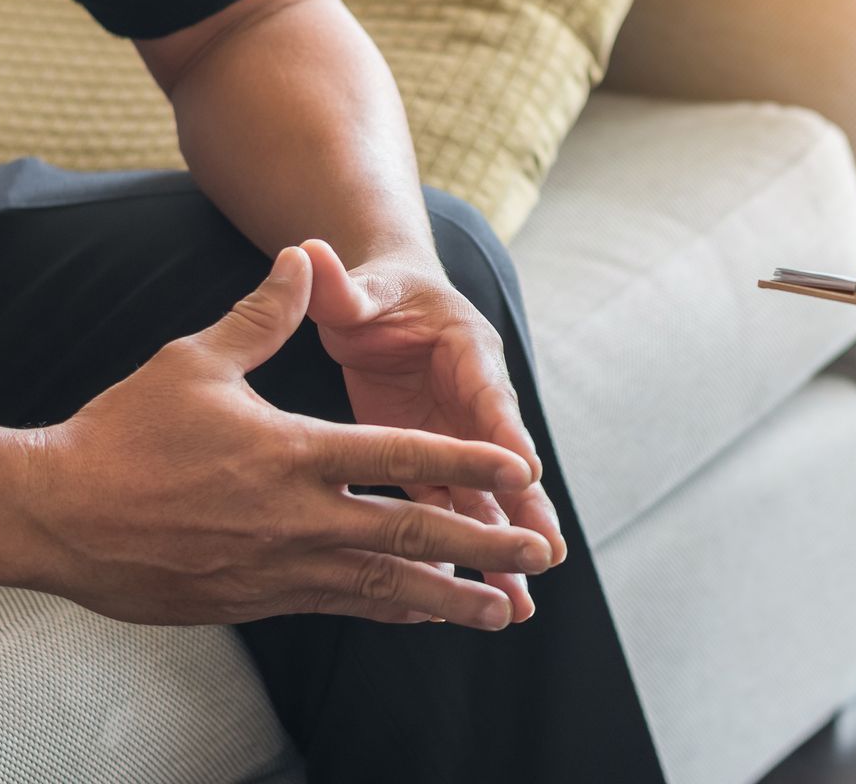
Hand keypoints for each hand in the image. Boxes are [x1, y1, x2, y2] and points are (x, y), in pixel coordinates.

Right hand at [20, 247, 551, 627]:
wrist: (55, 515)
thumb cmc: (123, 433)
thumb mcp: (197, 360)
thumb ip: (264, 314)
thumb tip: (301, 257)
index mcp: (296, 454)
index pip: (404, 458)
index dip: (470, 464)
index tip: (523, 473)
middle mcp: (300, 517)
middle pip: (413, 533)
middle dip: (484, 545)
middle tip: (538, 554)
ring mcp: (280, 566)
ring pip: (386, 586)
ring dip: (451, 599)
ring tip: (504, 611)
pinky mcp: (257, 598)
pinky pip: (343, 606)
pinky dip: (392, 610)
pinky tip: (423, 614)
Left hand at [302, 239, 563, 623]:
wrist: (381, 302)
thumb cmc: (374, 291)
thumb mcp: (361, 288)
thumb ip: (341, 284)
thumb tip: (310, 253)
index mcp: (466, 350)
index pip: (489, 394)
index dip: (505, 432)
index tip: (524, 471)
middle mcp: (474, 399)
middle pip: (504, 460)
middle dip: (525, 509)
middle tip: (546, 555)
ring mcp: (456, 436)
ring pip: (486, 498)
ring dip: (502, 546)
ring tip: (522, 602)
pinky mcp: (432, 462)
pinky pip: (454, 510)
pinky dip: (466, 551)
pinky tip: (476, 596)